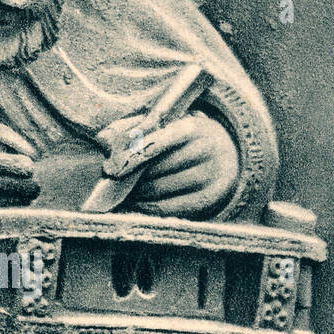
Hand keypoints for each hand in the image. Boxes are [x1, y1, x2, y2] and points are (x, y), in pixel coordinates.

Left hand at [98, 111, 238, 216]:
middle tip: (115, 178)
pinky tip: (138, 202)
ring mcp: (209, 177)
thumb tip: (103, 138)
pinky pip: (168, 208)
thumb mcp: (174, 125)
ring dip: (138, 192)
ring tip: (126, 190)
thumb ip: (140, 129)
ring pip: (159, 189)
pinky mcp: (208, 200)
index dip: (134, 154)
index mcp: (194, 128)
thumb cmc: (189, 139)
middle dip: (132, 175)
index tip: (112, 167)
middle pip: (155, 169)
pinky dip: (148, 206)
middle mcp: (205, 152)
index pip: (159, 141)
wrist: (230, 156)